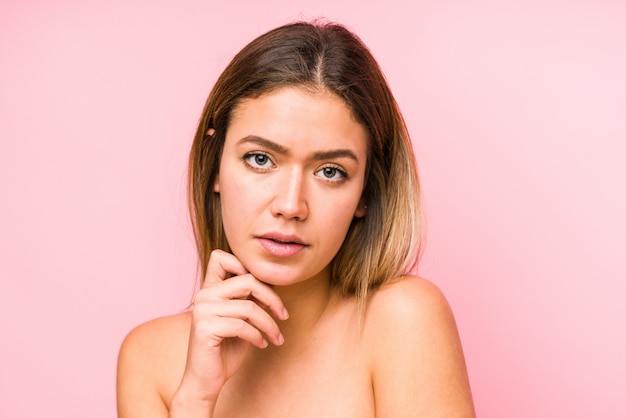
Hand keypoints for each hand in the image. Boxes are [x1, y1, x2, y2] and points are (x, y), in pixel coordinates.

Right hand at [171, 250, 287, 413]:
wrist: (206, 381)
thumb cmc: (226, 350)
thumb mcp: (241, 319)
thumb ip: (249, 299)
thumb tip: (272, 281)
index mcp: (209, 289)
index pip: (221, 257)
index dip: (246, 265)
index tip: (265, 289)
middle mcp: (203, 295)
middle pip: (247, 280)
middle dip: (272, 298)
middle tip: (283, 315)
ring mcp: (202, 310)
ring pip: (249, 307)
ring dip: (269, 324)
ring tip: (275, 336)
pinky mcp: (204, 328)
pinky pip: (242, 326)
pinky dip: (258, 336)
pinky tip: (262, 344)